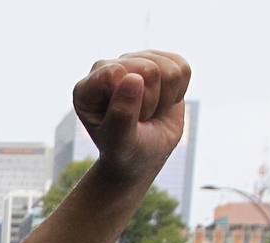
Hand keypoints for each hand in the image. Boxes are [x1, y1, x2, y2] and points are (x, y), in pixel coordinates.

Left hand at [72, 51, 190, 182]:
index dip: (133, 101)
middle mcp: (107, 68)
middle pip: (149, 69)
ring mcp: (132, 61)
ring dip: (166, 99)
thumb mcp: (120, 142)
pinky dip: (179, 92)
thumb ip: (122, 114)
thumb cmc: (126, 151)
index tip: (126, 122)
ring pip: (170, 69)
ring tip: (149, 112)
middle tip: (139, 120)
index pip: (116, 73)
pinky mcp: (157, 60)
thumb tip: (133, 77)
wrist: (142, 155)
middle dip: (151, 102)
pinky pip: (183, 68)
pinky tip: (162, 102)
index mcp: (87, 88)